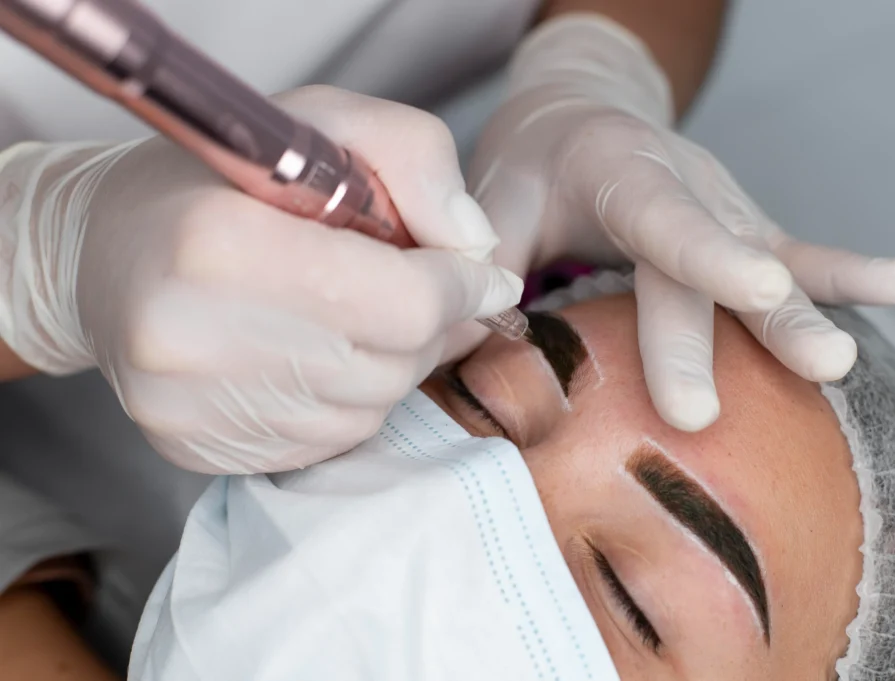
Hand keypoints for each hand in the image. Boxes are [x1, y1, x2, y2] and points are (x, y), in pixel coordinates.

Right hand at [0, 86, 520, 472]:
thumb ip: (415, 159)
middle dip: (426, 325)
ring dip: (387, 363)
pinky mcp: (190, 448)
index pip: (402, 302)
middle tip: (413, 286)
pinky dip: (346, 399)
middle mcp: (191, 338)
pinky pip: (326, 442)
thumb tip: (477, 247)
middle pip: (390, 363)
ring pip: (366, 411)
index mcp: (221, 243)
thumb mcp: (322, 122)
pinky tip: (316, 353)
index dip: (460, 288)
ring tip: (351, 313)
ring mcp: (185, 407)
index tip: (479, 275)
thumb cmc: (222, 179)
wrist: (103, 248)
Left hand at [468, 15, 894, 430]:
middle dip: (761, 319)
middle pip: (725, 262)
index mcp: (620, 171)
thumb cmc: (532, 168)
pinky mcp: (743, 234)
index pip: (667, 218)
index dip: (712, 255)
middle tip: (809, 371)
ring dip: (807, 315)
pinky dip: (850, 276)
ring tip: (844, 359)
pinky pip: (801, 256)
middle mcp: (685, 185)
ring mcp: (723, 210)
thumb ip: (484, 252)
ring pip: (774, 265)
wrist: (578, 120)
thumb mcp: (493, 196)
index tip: (758, 286)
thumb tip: (476, 320)